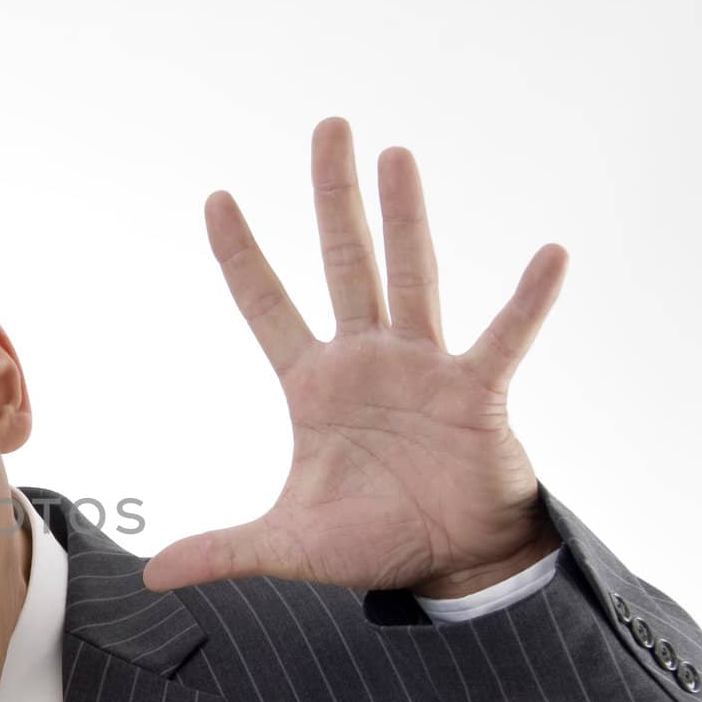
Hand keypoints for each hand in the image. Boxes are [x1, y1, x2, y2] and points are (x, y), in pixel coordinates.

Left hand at [144, 117, 564, 598]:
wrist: (449, 563)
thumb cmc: (371, 542)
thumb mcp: (286, 547)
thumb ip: (223, 550)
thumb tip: (153, 575)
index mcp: (313, 385)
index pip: (266, 305)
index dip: (241, 254)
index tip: (216, 198)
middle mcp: (366, 361)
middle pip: (342, 262)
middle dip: (333, 198)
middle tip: (328, 127)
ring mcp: (423, 368)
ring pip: (411, 276)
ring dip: (406, 218)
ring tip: (396, 154)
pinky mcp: (476, 392)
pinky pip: (504, 338)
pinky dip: (526, 301)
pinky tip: (548, 256)